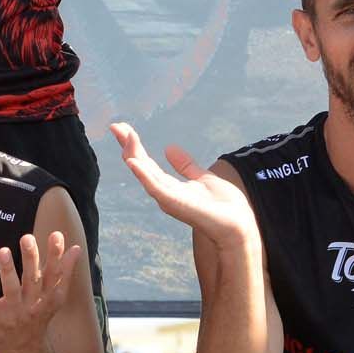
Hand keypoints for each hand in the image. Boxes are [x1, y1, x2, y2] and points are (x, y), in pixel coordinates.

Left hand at [0, 231, 80, 352]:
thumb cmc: (38, 318)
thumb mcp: (54, 298)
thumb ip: (63, 273)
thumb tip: (76, 248)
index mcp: (48, 298)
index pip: (55, 274)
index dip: (57, 256)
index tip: (57, 235)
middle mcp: (33, 304)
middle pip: (33, 279)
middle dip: (31, 258)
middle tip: (27, 237)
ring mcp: (14, 312)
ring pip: (11, 289)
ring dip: (7, 270)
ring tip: (3, 251)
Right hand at [112, 121, 256, 244]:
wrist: (238, 226)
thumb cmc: (224, 207)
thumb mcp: (202, 177)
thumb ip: (185, 165)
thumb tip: (170, 148)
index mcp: (169, 186)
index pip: (146, 162)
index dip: (134, 145)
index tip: (123, 128)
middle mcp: (164, 192)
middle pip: (140, 165)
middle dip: (128, 146)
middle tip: (115, 126)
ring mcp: (168, 198)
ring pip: (144, 173)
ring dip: (132, 154)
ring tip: (124, 136)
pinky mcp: (175, 203)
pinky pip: (155, 187)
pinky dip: (143, 174)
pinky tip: (133, 162)